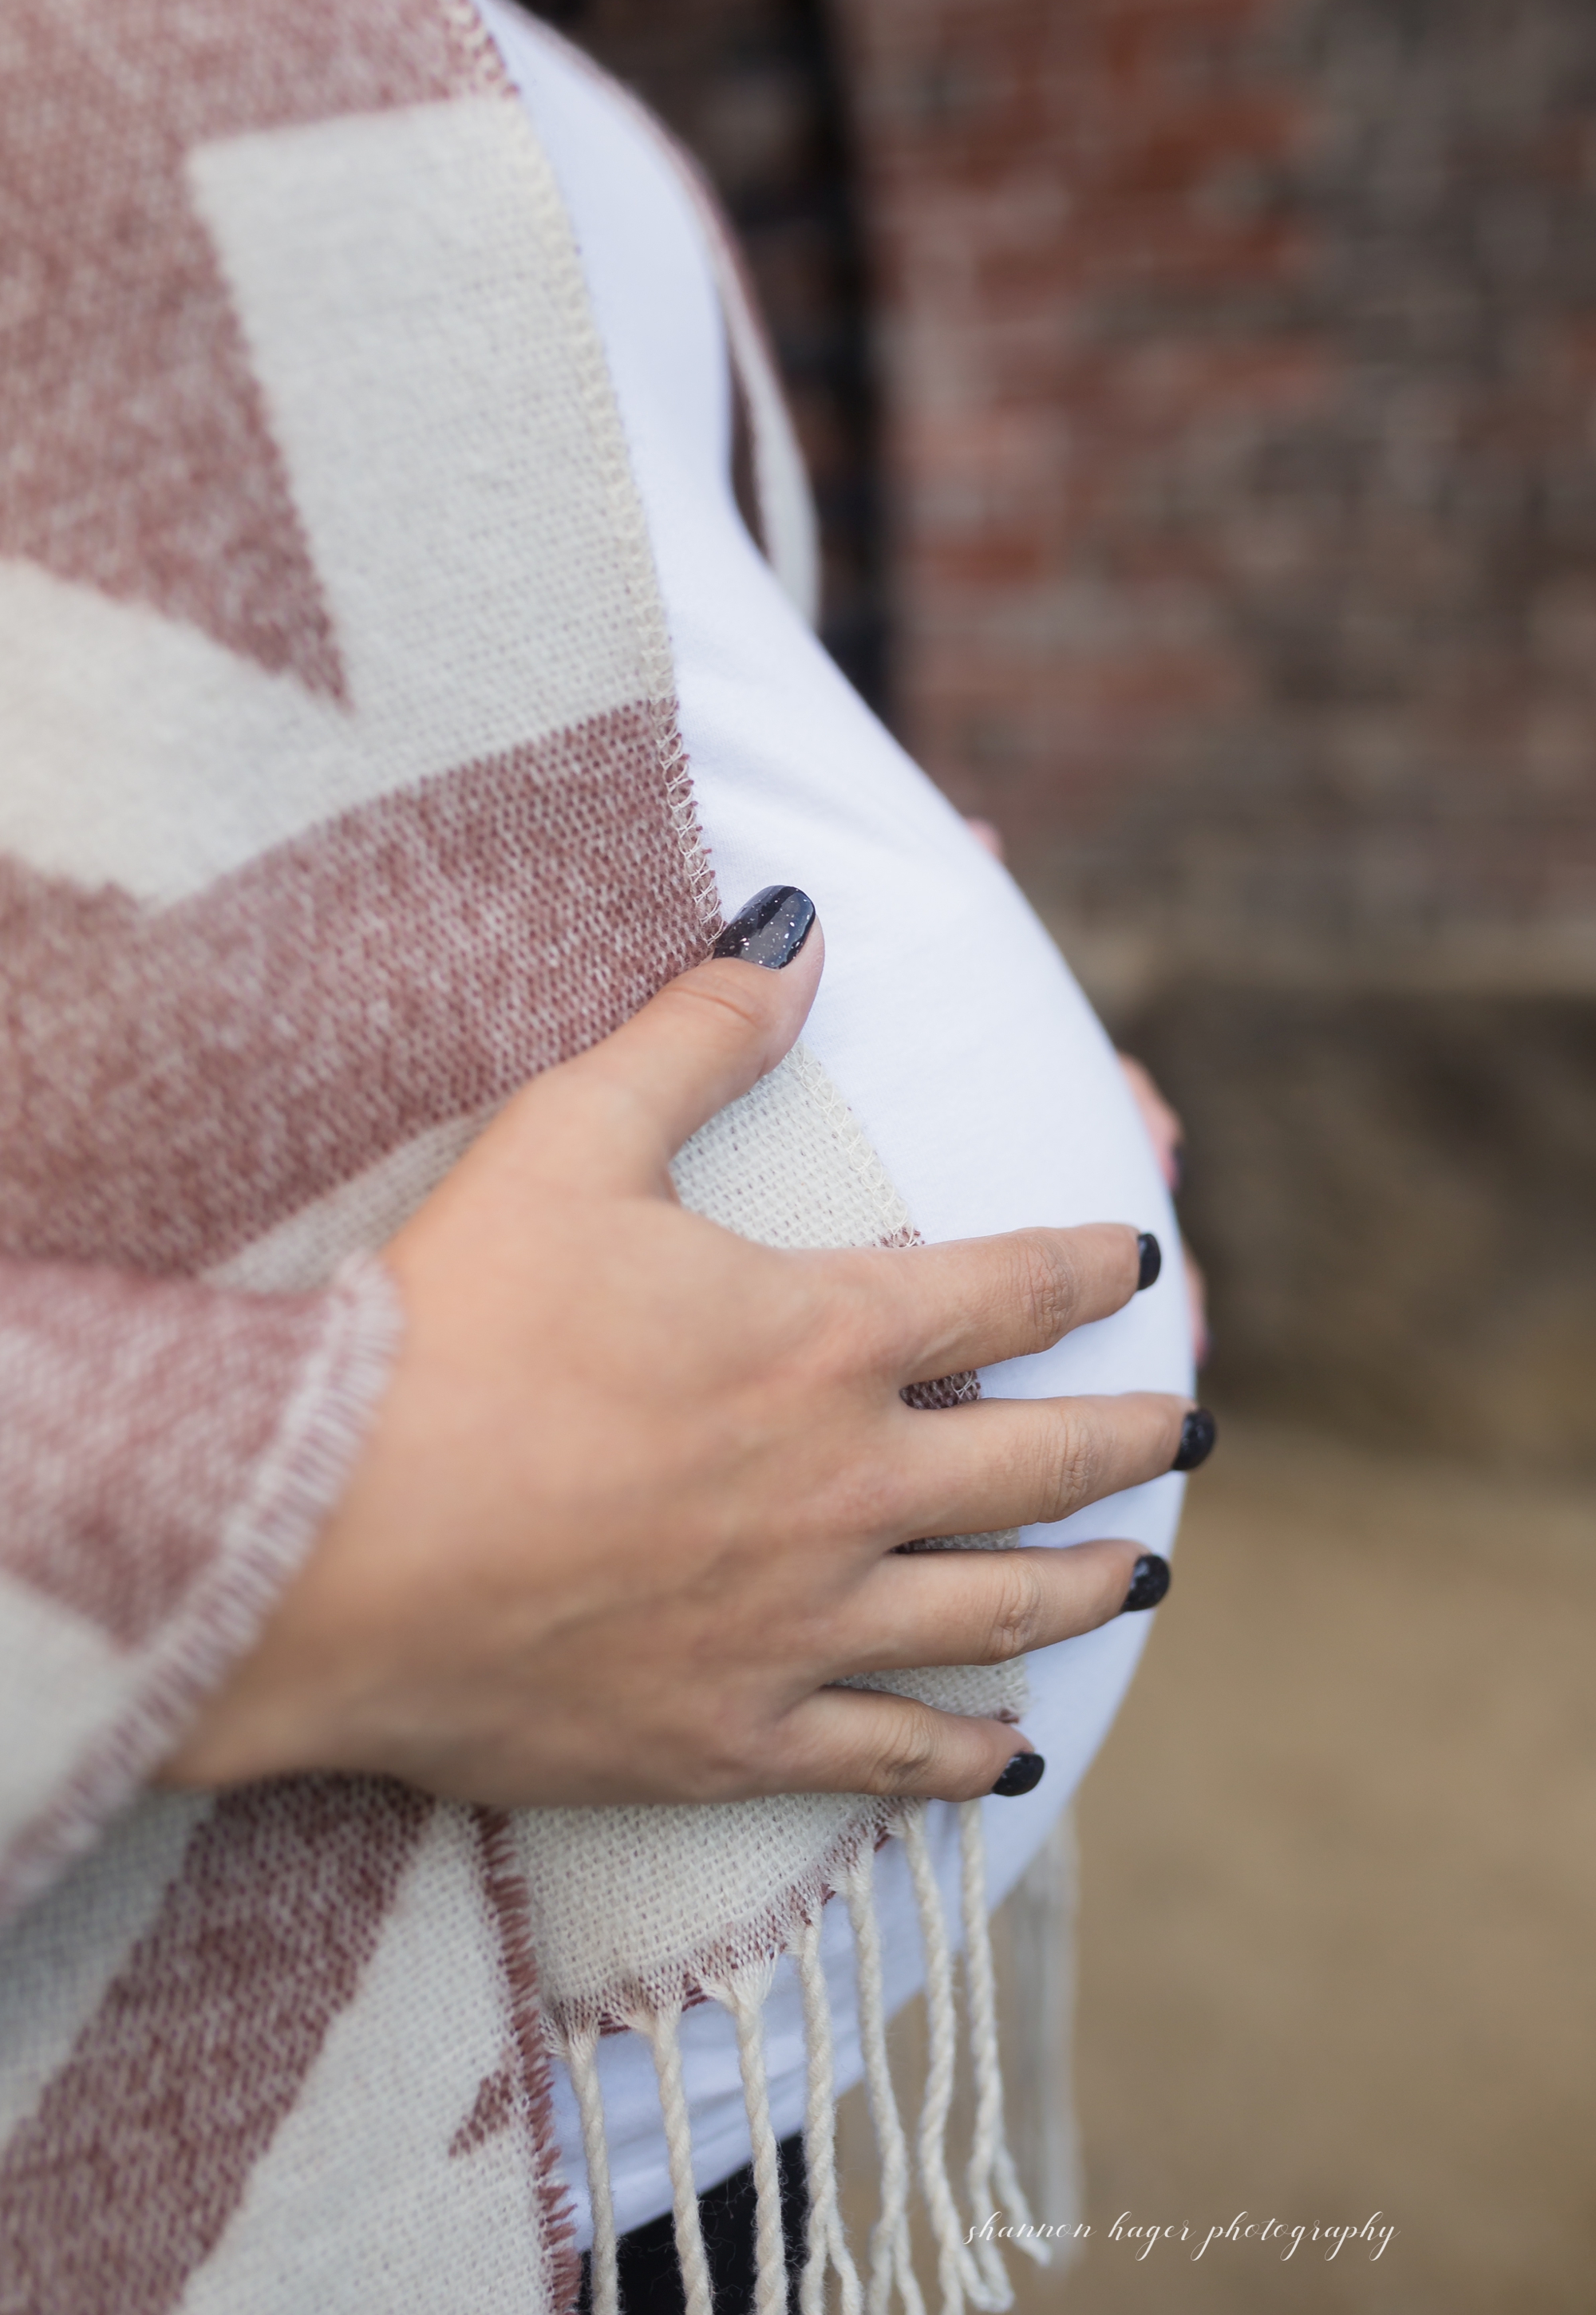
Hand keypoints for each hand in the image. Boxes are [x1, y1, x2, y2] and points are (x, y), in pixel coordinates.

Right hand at [164, 902, 1197, 1808]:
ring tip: (1145, 1579)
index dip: (1088, 1268)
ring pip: (999, 1616)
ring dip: (1089, 1589)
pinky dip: (966, 1763)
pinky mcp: (730, 1739)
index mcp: (822, 1340)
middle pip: (1042, 1466)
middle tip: (1190, 1434)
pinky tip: (1012, 1765)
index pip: (1007, 1292)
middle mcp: (847, 1488)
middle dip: (1132, 1441)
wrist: (326, 1540)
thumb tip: (798, 929)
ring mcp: (800, 1626)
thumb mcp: (570, 1137)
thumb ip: (700, 1032)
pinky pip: (890, 1761)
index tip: (1140, 1263)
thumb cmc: (446, 1328)